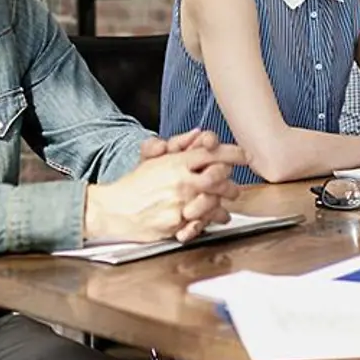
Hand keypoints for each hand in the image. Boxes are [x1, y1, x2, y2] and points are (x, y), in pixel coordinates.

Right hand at [84, 129, 240, 243]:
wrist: (114, 209)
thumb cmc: (133, 186)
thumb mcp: (154, 160)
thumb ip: (179, 147)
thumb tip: (198, 135)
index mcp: (176, 163)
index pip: (212, 153)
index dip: (233, 154)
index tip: (244, 156)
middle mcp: (181, 182)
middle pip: (219, 178)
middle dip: (231, 183)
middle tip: (235, 187)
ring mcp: (181, 204)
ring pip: (215, 202)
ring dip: (223, 205)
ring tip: (224, 206)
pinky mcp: (178, 224)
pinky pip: (203, 223)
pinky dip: (210, 222)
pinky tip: (212, 220)